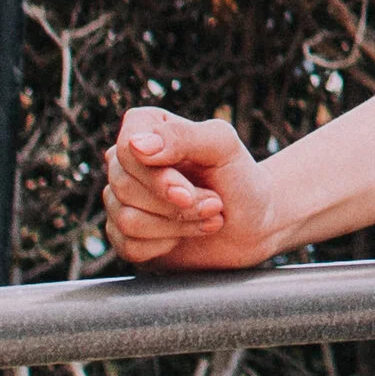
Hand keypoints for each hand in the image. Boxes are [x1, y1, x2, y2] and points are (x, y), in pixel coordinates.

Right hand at [103, 106, 276, 269]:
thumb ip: (183, 136)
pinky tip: (186, 234)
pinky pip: (128, 246)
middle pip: (124, 186)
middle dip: (178, 203)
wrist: (252, 224)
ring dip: (177, 225)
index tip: (187, 190)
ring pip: (126, 219)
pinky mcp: (124, 236)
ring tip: (209, 217)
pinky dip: (165, 245)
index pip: (126, 147)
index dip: (155, 174)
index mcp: (147, 128)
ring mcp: (122, 200)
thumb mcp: (223, 146)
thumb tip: (136, 145)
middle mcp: (128, 163)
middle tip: (215, 203)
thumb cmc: (239, 178)